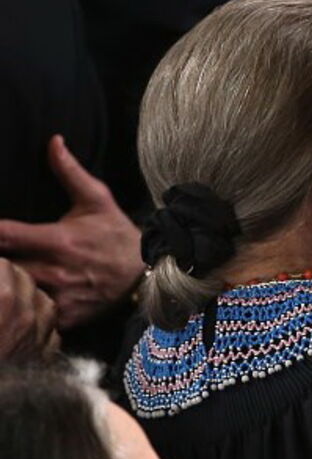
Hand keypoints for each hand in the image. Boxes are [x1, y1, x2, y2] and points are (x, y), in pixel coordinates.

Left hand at [0, 136, 143, 328]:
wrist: (148, 271)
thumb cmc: (116, 234)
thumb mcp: (97, 200)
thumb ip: (70, 172)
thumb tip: (53, 141)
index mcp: (58, 239)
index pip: (4, 235)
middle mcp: (55, 270)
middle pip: (1, 268)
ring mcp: (60, 296)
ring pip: (13, 294)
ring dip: (4, 284)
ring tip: (1, 276)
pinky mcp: (66, 317)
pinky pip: (32, 317)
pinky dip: (22, 310)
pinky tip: (19, 301)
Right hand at [0, 258, 59, 360]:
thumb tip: (0, 284)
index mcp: (4, 301)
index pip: (3, 266)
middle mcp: (28, 317)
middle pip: (25, 280)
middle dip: (7, 276)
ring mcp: (40, 338)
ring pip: (44, 302)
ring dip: (29, 297)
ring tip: (10, 300)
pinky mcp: (44, 359)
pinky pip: (51, 331)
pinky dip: (40, 325)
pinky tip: (25, 328)